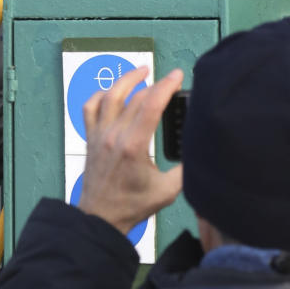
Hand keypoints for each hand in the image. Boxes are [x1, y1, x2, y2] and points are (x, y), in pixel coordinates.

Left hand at [77, 66, 183, 235]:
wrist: (101, 217)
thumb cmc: (134, 205)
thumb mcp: (167, 191)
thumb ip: (184, 170)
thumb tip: (199, 151)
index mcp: (133, 146)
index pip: (151, 105)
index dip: (166, 86)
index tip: (177, 75)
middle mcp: (114, 134)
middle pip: (135, 98)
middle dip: (155, 84)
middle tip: (169, 79)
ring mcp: (99, 134)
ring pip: (110, 96)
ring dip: (127, 79)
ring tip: (142, 70)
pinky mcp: (90, 137)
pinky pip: (90, 107)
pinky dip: (100, 94)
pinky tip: (112, 91)